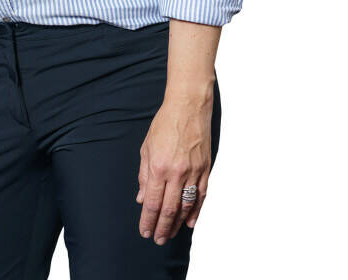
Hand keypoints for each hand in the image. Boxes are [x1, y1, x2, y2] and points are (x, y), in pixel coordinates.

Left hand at [135, 92, 213, 243]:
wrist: (188, 107)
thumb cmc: (165, 124)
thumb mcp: (147, 148)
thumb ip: (144, 175)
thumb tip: (142, 198)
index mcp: (159, 167)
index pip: (152, 203)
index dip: (148, 221)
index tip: (145, 232)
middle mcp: (177, 173)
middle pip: (169, 209)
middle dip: (162, 228)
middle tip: (158, 240)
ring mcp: (193, 172)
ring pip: (186, 206)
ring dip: (178, 223)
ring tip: (171, 234)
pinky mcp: (205, 169)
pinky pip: (201, 195)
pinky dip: (196, 211)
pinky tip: (190, 222)